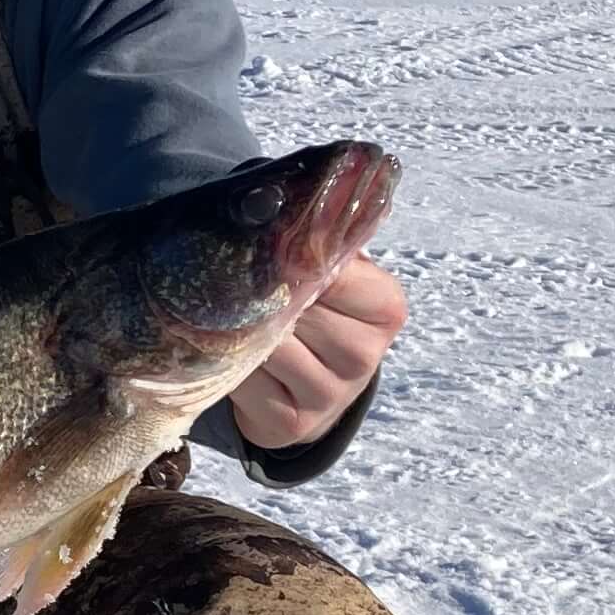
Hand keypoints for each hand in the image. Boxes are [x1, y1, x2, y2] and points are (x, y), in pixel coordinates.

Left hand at [231, 252, 406, 451]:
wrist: (310, 392)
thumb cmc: (320, 317)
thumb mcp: (335, 275)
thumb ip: (327, 239)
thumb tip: (323, 190)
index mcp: (385, 309)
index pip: (331, 271)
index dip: (292, 261)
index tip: (270, 254)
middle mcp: (365, 355)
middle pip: (295, 309)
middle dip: (262, 295)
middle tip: (243, 286)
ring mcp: (328, 395)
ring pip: (267, 344)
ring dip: (241, 329)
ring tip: (236, 320)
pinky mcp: (290, 424)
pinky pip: (244, 379)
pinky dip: (229, 363)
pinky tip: (234, 356)